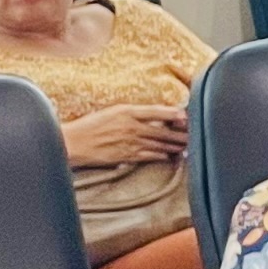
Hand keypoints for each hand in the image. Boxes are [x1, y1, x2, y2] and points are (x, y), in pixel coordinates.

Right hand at [59, 103, 189, 164]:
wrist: (72, 142)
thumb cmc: (89, 125)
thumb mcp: (110, 112)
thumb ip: (130, 113)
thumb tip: (149, 115)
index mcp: (126, 111)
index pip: (156, 111)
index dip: (173, 114)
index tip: (186, 116)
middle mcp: (130, 126)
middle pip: (162, 130)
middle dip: (180, 133)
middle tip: (195, 134)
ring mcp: (129, 142)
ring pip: (159, 144)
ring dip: (174, 146)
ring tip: (187, 146)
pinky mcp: (126, 156)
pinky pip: (149, 156)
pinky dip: (161, 156)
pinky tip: (169, 156)